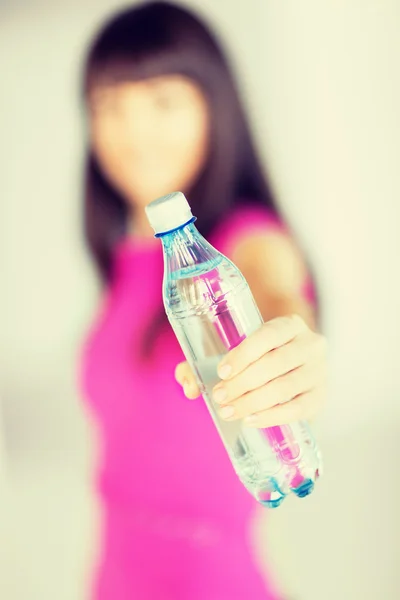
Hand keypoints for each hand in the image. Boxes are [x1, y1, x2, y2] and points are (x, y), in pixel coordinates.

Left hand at [175, 314, 326, 427]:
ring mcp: (319, 372)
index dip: (244, 354)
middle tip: (219, 396)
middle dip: (243, 383)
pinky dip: (272, 416)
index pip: (268, 335)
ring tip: (228, 410)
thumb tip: (188, 384)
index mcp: (290, 325)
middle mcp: (310, 345)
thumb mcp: (237, 350)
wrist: (293, 368)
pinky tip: (251, 420)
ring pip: (285, 387)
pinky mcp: (320, 397)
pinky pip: (298, 409)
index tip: (222, 371)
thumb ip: (203, 363)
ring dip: (253, 401)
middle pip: (275, 363)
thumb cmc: (258, 357)